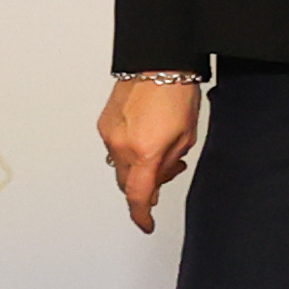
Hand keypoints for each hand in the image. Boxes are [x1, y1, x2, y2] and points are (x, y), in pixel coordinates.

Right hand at [99, 77, 199, 235]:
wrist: (157, 65)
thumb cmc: (177, 95)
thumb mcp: (185, 138)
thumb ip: (169, 166)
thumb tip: (156, 183)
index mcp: (144, 152)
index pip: (138, 195)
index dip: (142, 214)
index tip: (146, 224)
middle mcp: (120, 146)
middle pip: (127, 184)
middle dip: (145, 187)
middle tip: (165, 175)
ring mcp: (108, 134)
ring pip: (119, 166)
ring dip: (136, 169)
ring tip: (159, 152)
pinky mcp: (103, 124)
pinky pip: (114, 149)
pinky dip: (128, 152)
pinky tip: (145, 140)